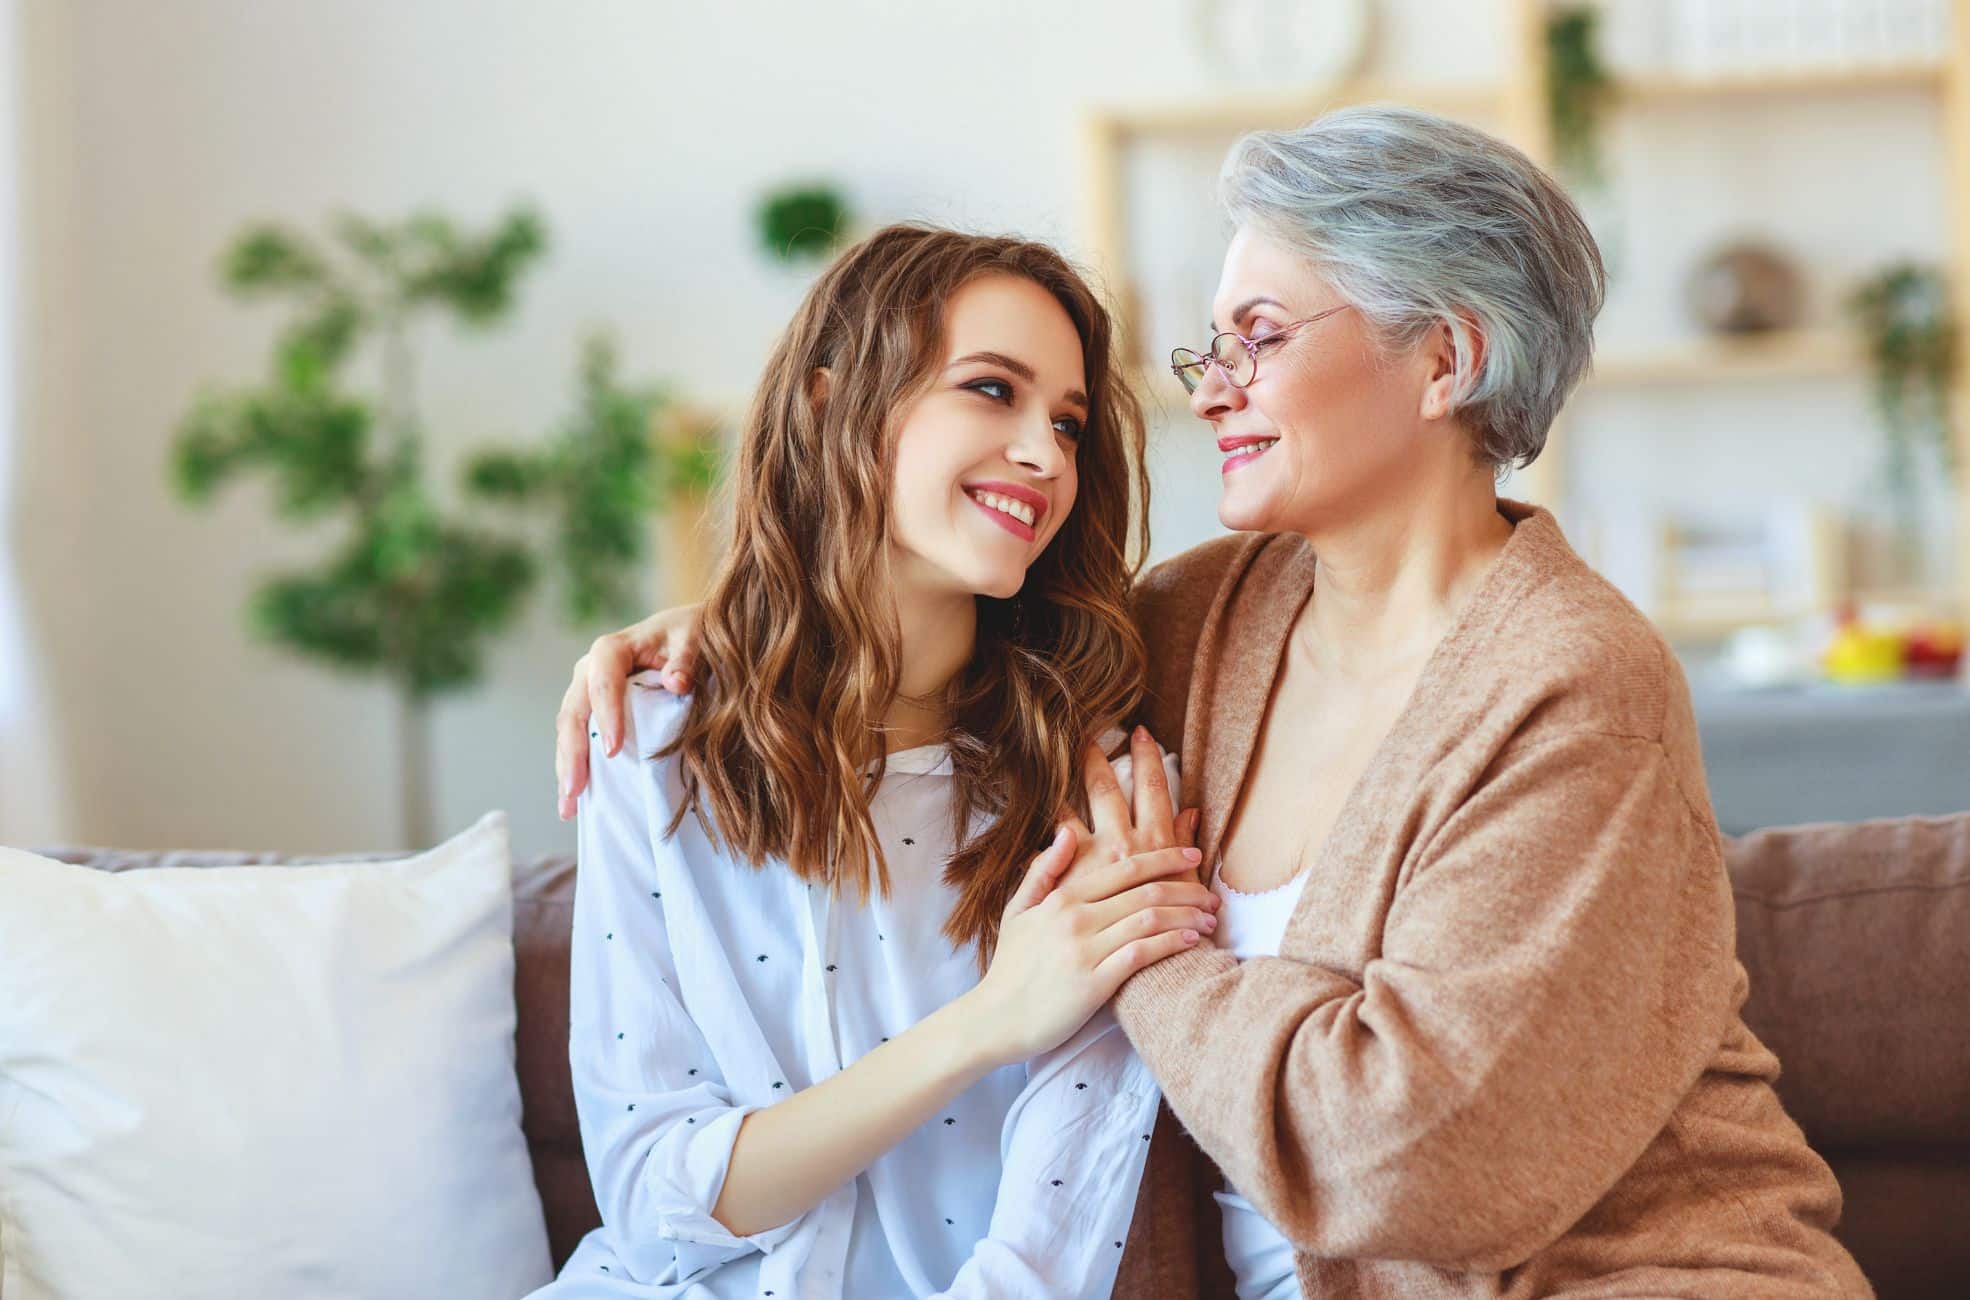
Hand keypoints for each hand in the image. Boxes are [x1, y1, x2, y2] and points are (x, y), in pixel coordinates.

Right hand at [555, 603, 703, 818]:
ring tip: (569, 805)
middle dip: (572, 752)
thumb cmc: (690, 635)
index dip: (605, 715)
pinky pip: (576, 741)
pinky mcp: (591, 713)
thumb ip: (686, 659)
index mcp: (612, 649)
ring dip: (566, 768)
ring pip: (568, 731)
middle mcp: (590, 670)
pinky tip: (573, 803)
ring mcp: (586, 693)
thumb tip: (676, 682)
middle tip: (576, 790)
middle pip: (574, 711)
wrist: (685, 635)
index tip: (611, 749)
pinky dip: (574, 770)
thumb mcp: (694, 638)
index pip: (603, 682)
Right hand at [964, 727, 1212, 1065]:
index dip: (1166, 858)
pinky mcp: (1094, 983)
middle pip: (1146, 892)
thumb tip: (1067, 830)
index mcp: (1062, 897)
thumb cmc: (1011, 966)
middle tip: (1212, 894)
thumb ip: (1044, 870)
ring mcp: (1085, 950)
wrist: (995, 1019)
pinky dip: (1171, 944)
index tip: (1194, 855)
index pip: (1126, 867)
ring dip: (1187, 917)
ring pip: (1150, 920)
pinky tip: (1191, 942)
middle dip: (1187, 889)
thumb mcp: (1018, 911)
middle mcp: (1076, 918)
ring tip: (1210, 920)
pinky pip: (1142, 954)